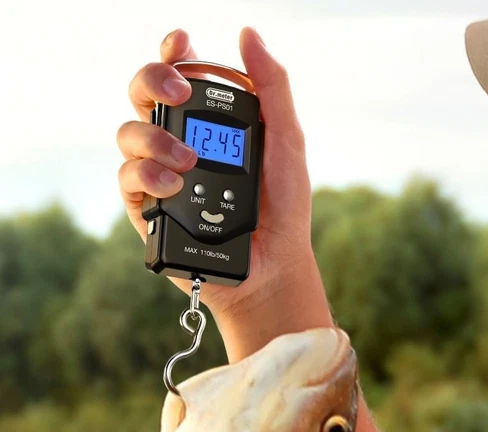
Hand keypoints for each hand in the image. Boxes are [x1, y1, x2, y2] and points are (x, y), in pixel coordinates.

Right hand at [117, 27, 331, 329]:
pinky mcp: (148, 209)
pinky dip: (147, 175)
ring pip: (129, 134)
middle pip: (143, 95)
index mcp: (210, 123)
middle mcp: (178, 142)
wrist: (274, 267)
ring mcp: (160, 174)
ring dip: (153, 137)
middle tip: (180, 95)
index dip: (172, 54)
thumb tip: (249, 35)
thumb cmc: (284, 209)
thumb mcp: (287, 145)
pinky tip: (171, 184)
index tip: (181, 44)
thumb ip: (272, 91)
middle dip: (153, 82)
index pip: (179, 76)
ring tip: (186, 160)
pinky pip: (128, 178)